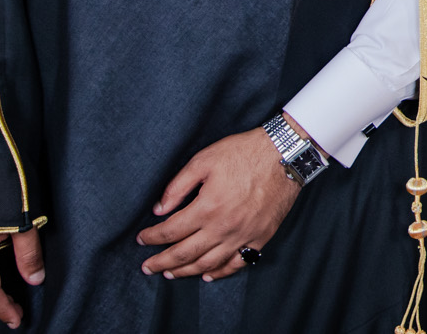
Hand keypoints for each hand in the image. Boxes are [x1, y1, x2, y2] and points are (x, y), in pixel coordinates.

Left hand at [136, 125, 301, 280]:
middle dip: (161, 262)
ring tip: (170, 273)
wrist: (285, 154)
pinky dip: (220, 272)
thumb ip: (178, 186)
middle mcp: (223, 227)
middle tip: (147, 267)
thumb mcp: (205, 159)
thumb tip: (160, 209)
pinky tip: (208, 274)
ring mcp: (243, 235)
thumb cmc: (244, 153)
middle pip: (184, 254)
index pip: (170, 231)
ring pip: (208, 263)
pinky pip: (237, 263)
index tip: (141, 239)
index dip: (151, 237)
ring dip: (185, 271)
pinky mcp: (260, 237)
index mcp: (206, 207)